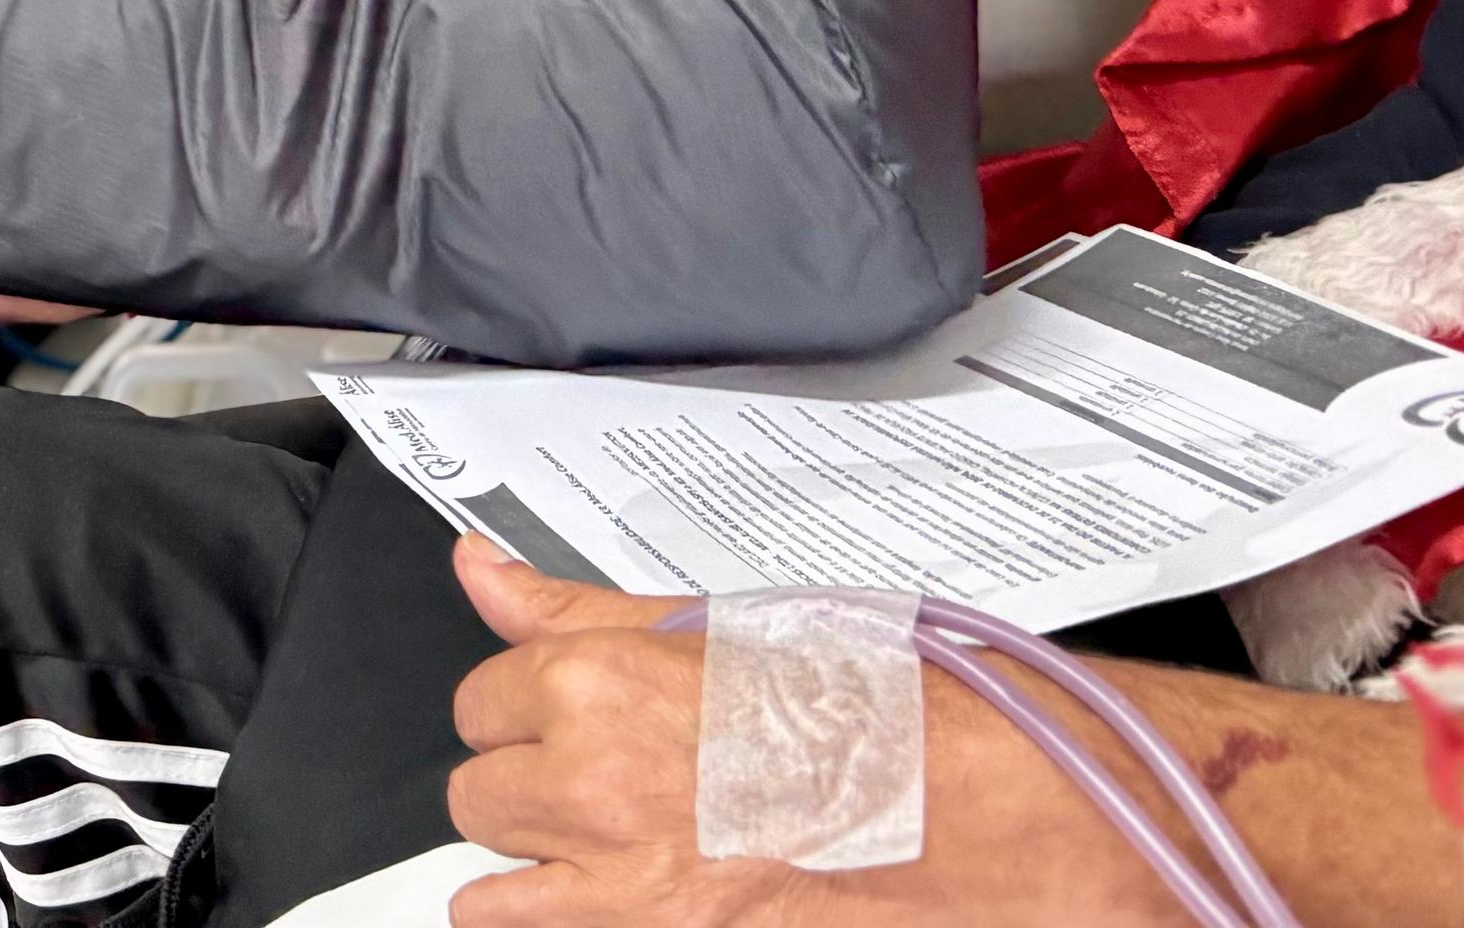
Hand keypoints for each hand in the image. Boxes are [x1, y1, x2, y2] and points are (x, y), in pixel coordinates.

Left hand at [443, 544, 1180, 927]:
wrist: (984, 815)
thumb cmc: (873, 716)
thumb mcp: (717, 630)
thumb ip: (576, 610)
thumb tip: (481, 570)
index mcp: (596, 685)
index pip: (481, 701)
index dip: (531, 710)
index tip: (571, 716)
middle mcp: (591, 785)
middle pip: (479, 796)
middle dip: (531, 790)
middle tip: (608, 783)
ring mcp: (624, 886)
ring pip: (493, 892)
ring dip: (539, 870)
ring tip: (612, 852)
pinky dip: (569, 924)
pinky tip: (626, 899)